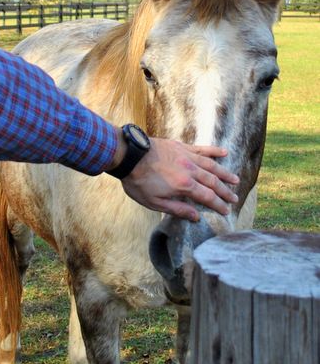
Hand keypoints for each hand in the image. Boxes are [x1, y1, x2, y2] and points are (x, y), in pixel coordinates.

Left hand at [119, 137, 238, 221]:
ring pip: (211, 165)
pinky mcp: (181, 146)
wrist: (128, 155)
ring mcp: (186, 156)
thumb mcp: (154, 203)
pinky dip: (214, 151)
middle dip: (225, 191)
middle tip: (235, 198)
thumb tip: (196, 216)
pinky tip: (224, 152)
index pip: (208, 197)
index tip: (227, 210)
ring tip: (235, 180)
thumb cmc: (138, 181)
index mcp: (184, 185)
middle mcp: (190, 170)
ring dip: (224, 173)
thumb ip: (177, 209)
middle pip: (213, 182)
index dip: (219, 205)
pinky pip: (202, 149)